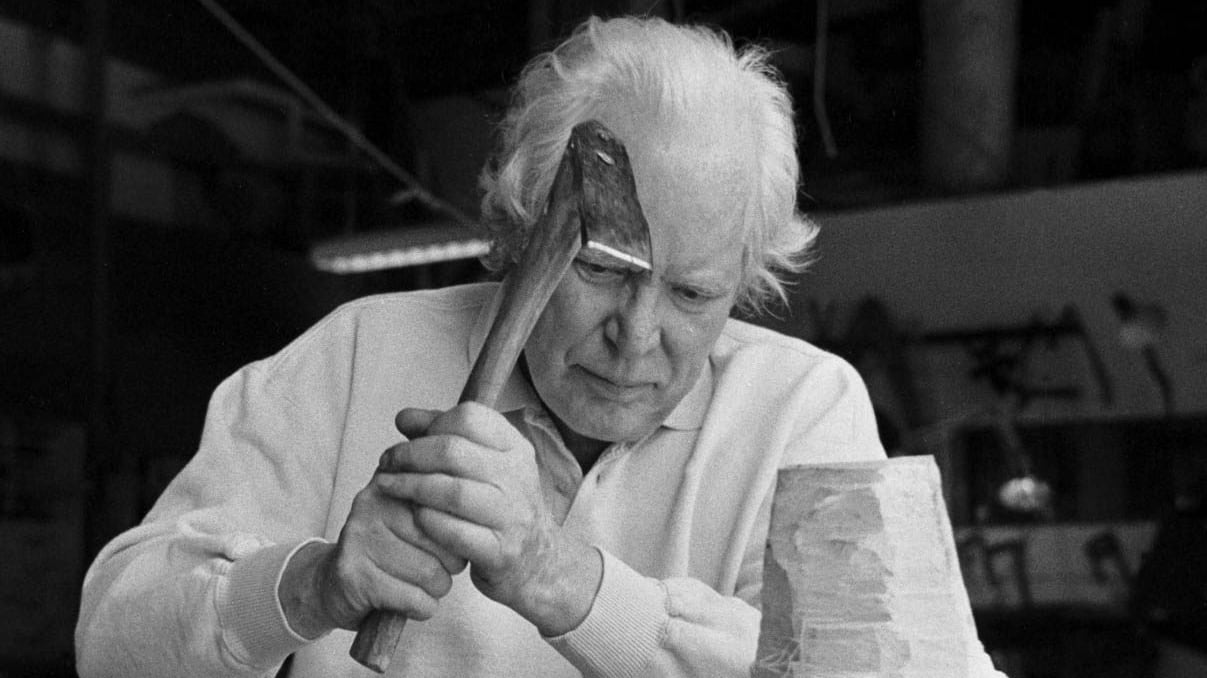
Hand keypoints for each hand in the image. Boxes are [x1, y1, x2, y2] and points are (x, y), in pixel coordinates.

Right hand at [279, 437, 467, 637]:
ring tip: (420, 584)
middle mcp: (375, 499)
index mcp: (396, 478)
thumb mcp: (418, 516)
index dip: (457, 533)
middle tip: (434, 569)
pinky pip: (413, 598)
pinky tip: (407, 601)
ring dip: (435, 589)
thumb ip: (448, 503)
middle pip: (444, 538)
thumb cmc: (391, 551)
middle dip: (449, 564)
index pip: (451, 504)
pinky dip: (419, 608)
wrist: (335, 584)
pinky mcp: (353, 572)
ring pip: (430, 572)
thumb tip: (487, 508)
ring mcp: (360, 534)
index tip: (448, 543)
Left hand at [377, 403, 602, 635]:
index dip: (432, 423)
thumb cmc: (500, 508)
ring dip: (410, 487)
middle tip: (386, 461)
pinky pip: (455, 532)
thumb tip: (405, 417)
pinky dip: (427, 522)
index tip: (407, 437)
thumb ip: (443, 437)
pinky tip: (413, 517)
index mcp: (515, 448)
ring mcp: (513, 516)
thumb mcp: (482, 465)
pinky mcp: (501, 552)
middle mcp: (518, 477)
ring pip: (452, 491)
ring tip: (386, 486)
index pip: (470, 418)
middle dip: (410, 455)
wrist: (537, 562)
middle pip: (454, 452)